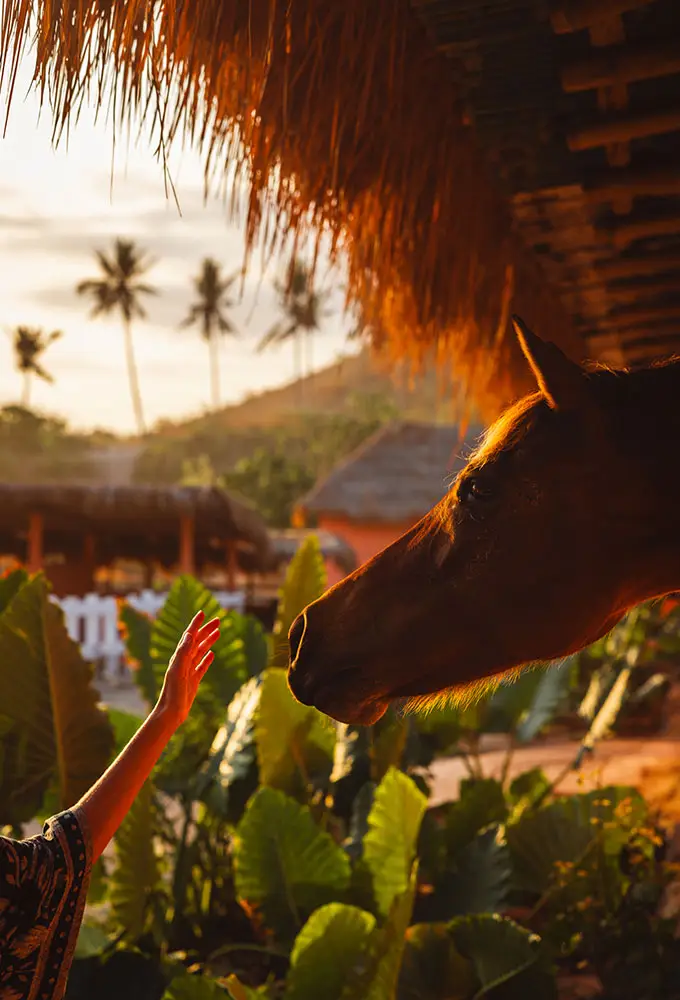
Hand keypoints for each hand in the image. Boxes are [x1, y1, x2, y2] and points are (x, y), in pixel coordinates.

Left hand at [155, 610, 220, 724]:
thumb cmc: (173, 692)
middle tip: (218, 620)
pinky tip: (212, 654)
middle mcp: (183, 661)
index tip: (202, 613)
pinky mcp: (193, 680)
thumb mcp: (178, 670)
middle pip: (197, 641)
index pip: (189, 636)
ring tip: (218, 632)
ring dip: (209, 641)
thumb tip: (190, 634)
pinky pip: (202, 666)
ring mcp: (189, 670)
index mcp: (179, 657)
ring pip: (200, 651)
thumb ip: (183, 652)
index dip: (195, 624)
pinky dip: (207, 658)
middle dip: (206, 630)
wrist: (171, 712)